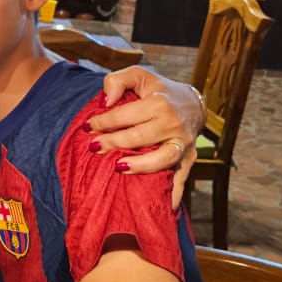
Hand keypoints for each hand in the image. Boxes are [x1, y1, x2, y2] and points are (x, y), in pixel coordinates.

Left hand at [88, 67, 201, 206]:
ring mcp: (183, 143)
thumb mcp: (139, 75)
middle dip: (113, 143)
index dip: (103, 122)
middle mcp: (173, 123)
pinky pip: (182, 177)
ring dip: (139, 166)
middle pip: (139, 137)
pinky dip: (174, 192)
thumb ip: (118, 81)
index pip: (125, 115)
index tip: (88, 128)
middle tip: (95, 148)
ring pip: (162, 159)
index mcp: (159, 102)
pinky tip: (165, 206)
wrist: (193, 103)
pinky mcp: (189, 158)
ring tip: (118, 167)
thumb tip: (105, 101)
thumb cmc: (159, 90)